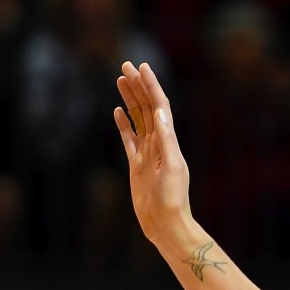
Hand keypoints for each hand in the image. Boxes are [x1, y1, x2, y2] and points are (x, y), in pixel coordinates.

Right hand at [113, 61, 191, 243]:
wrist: (165, 224)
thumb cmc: (172, 198)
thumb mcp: (172, 167)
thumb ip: (166, 139)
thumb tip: (160, 112)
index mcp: (169, 140)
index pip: (159, 106)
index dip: (151, 86)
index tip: (141, 67)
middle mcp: (159, 143)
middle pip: (147, 107)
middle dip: (137, 86)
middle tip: (125, 65)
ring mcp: (147, 153)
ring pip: (137, 119)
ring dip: (130, 99)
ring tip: (120, 80)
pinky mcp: (136, 165)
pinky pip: (129, 139)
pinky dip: (123, 124)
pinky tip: (117, 111)